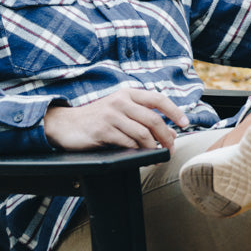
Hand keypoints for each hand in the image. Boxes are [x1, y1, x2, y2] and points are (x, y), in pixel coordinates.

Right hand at [42, 87, 188, 150]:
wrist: (65, 124)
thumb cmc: (96, 119)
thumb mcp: (119, 110)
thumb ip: (141, 117)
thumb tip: (169, 133)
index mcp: (127, 94)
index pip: (158, 99)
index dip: (175, 111)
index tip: (185, 123)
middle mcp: (120, 101)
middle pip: (154, 120)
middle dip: (167, 137)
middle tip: (171, 149)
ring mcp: (111, 115)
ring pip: (143, 133)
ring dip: (154, 148)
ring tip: (157, 156)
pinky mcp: (103, 130)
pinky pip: (128, 143)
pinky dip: (138, 152)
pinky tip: (141, 157)